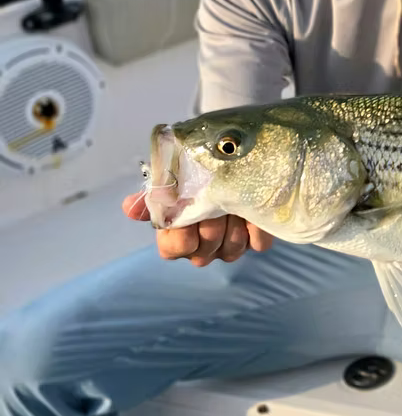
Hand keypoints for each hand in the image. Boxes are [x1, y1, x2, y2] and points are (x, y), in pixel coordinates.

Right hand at [121, 191, 273, 265]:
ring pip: (230, 251)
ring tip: (234, 204)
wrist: (237, 162)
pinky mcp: (256, 240)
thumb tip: (129, 207)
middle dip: (210, 227)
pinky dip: (257, 229)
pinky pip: (259, 244)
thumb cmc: (200, 176)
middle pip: (203, 253)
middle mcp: (203, 247)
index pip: (171, 250)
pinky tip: (253, 213)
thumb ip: (155, 194)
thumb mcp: (176, 179)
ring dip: (233, 226)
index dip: (180, 235)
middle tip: (216, 205)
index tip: (188, 215)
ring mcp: (230, 246)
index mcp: (177, 236)